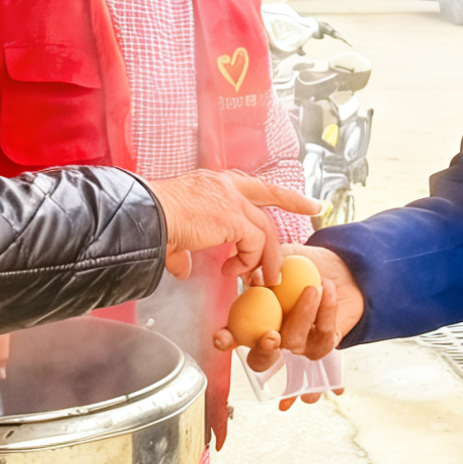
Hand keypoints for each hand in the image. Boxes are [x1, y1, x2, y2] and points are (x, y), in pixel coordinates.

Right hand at [150, 171, 317, 282]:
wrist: (146, 217)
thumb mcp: (173, 234)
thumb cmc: (152, 221)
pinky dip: (248, 262)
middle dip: (295, 202)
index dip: (279, 191)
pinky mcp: (234, 219)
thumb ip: (182, 251)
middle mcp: (227, 186)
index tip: (300, 194)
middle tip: (316, 208)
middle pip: (271, 194)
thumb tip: (183, 268)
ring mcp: (232, 201)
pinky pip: (254, 244)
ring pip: (264, 229)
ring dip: (266, 257)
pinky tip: (233, 273)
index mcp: (214, 184)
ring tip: (264, 279)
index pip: (254, 185)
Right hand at [213, 247, 365, 401]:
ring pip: (294, 343)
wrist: (335, 267)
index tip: (221, 338)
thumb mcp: (280, 260)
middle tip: (271, 336)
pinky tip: (327, 288)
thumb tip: (254, 278)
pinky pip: (323, 336)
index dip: (225, 341)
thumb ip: (265, 268)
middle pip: (261, 360)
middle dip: (264, 351)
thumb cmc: (300, 265)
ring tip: (311, 288)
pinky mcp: (323, 345)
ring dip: (302, 315)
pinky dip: (326, 310)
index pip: (233, 337)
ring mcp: (297, 346)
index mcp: (253, 321)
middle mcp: (272, 339)